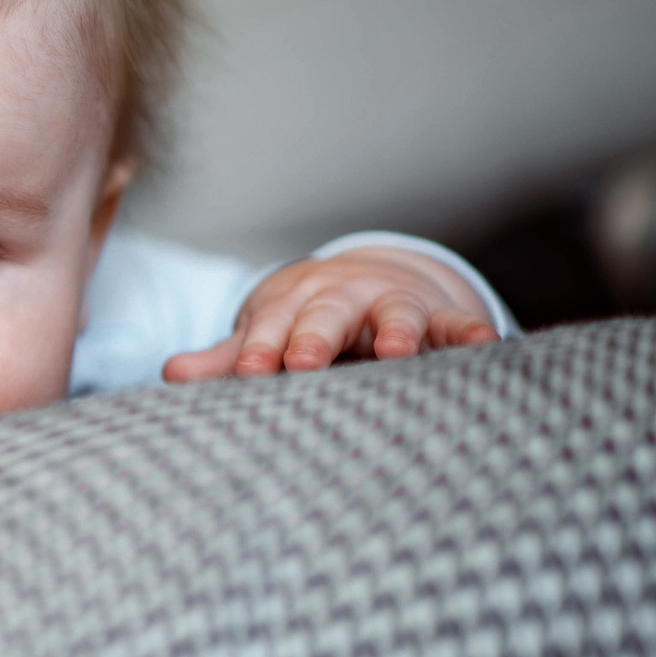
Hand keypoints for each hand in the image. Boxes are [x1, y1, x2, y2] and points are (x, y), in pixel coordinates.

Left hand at [163, 247, 497, 382]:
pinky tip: (487, 345)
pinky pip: (457, 324)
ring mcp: (392, 306)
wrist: (364, 281)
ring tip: (397, 352)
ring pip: (396, 315)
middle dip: (315, 338)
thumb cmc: (305, 323)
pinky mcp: (438, 317)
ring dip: (397, 331)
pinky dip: (470, 332)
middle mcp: (342, 300)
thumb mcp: (268, 336)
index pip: (272, 328)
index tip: (251, 372)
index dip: (261, 349)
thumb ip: (226, 360)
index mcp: (293, 306)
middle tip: (304, 361)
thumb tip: (169, 375)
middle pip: (326, 317)